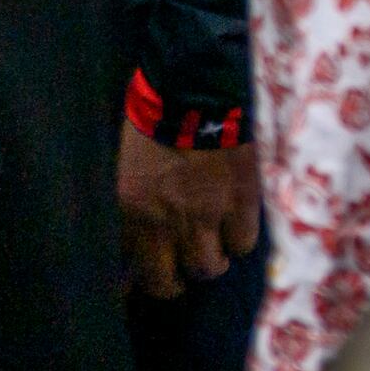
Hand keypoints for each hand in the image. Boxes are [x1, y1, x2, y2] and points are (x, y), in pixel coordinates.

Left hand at [115, 124, 260, 297]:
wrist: (199, 88)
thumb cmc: (156, 120)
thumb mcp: (125, 167)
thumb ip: (129, 205)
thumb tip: (133, 237)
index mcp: (131, 214)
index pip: (132, 272)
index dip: (143, 282)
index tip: (153, 279)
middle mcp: (165, 224)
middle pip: (170, 282)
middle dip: (177, 279)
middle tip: (184, 265)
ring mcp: (206, 216)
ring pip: (209, 267)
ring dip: (210, 260)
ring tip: (214, 245)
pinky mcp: (241, 202)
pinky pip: (243, 242)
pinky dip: (239, 236)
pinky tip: (237, 223)